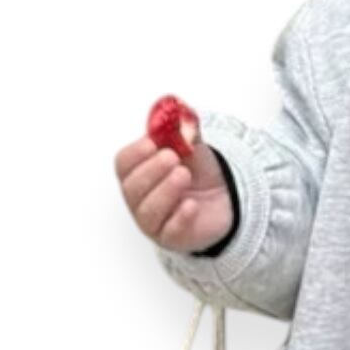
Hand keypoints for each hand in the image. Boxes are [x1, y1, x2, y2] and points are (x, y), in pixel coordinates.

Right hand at [114, 126, 234, 252]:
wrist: (225, 199)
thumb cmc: (200, 173)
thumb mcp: (194, 146)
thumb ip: (185, 129)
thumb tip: (180, 111)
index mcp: (139, 172)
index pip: (124, 164)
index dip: (135, 153)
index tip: (152, 142)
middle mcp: (140, 199)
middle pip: (132, 187)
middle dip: (151, 170)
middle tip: (171, 157)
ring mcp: (155, 221)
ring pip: (148, 211)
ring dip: (164, 191)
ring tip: (183, 175)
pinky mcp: (173, 237)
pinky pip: (170, 231)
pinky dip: (180, 217)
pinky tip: (191, 205)